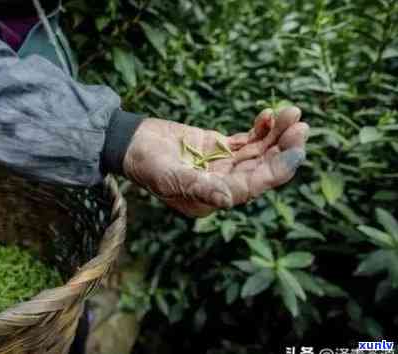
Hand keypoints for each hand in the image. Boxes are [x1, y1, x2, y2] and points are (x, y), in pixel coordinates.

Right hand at [122, 107, 308, 216]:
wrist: (130, 144)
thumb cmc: (145, 163)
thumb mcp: (168, 175)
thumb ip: (197, 187)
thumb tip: (227, 200)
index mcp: (213, 198)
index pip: (253, 185)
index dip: (278, 169)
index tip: (297, 149)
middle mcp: (223, 185)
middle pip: (263, 168)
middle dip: (283, 147)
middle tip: (301, 124)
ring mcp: (223, 165)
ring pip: (259, 152)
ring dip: (277, 134)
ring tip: (292, 112)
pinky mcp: (220, 148)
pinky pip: (248, 141)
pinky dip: (261, 129)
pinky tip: (269, 114)